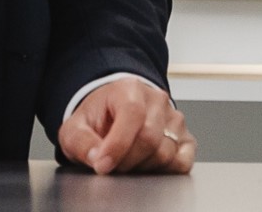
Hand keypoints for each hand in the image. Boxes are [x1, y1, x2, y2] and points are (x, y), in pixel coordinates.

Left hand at [55, 80, 194, 174]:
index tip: (102, 165)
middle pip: (149, 138)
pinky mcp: (186, 139)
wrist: (113, 113)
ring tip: (127, 161)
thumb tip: (97, 159)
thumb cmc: (98, 119)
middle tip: (111, 165)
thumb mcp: (76, 128)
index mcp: (129, 89)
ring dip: (142, 167)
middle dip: (126, 161)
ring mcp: (174, 119)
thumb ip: (81, 142)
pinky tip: (146, 165)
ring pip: (165, 154)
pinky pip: (182, 163)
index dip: (117, 145)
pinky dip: (164, 171)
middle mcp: (157, 100)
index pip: (132, 114)